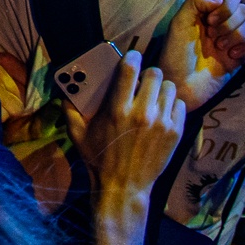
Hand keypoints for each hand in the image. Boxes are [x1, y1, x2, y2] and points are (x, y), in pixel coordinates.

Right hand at [67, 50, 183, 201]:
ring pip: (169, 87)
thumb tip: (64, 88)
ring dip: (160, 89)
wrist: (123, 188)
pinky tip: (161, 112)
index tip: (132, 57)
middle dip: (147, 74)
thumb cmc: (99, 159)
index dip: (132, 56)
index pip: (130, 68)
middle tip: (141, 82)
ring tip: (152, 97)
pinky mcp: (175, 133)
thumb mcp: (78, 134)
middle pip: (154, 74)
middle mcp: (142, 112)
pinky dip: (171, 105)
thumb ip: (70, 109)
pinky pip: (179, 105)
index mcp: (117, 109)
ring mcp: (162, 123)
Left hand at [156, 0, 244, 109]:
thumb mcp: (178, 22)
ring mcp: (233, 41)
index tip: (209, 22)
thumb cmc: (176, 53)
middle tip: (212, 37)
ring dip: (238, 35)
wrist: (181, 84)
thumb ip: (195, 2)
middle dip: (229, 23)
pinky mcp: (240, 58)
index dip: (227, 6)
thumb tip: (220, 0)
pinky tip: (232, 57)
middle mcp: (223, 24)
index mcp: (209, 13)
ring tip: (221, 48)